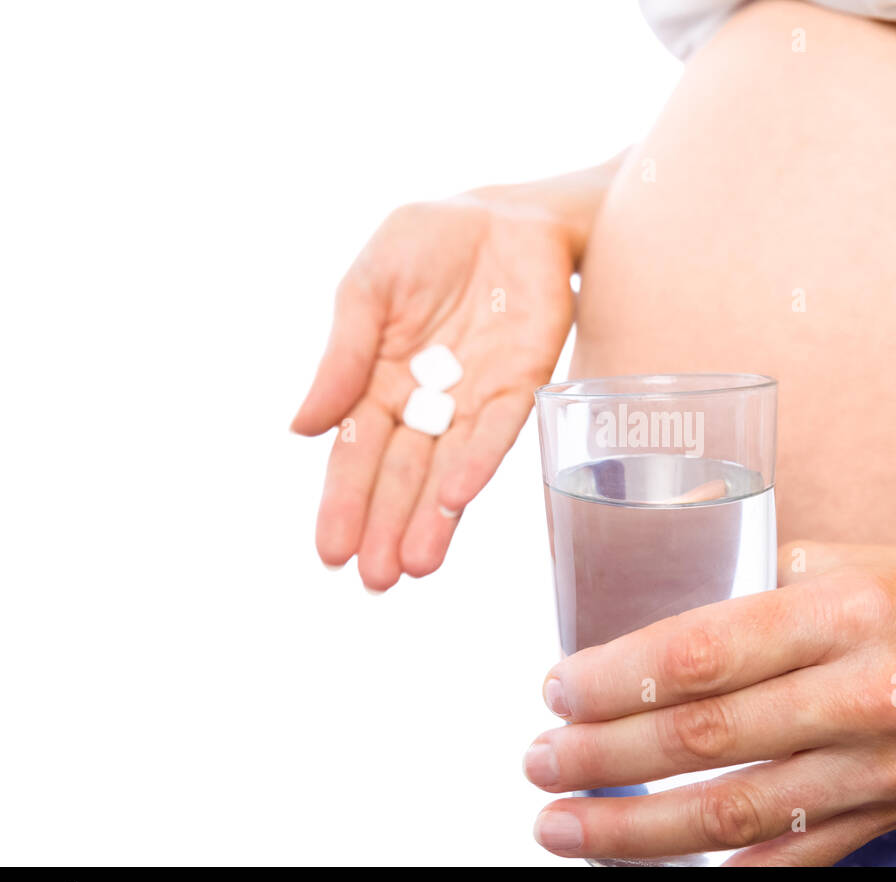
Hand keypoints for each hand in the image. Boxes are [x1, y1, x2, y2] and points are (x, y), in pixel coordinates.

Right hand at [291, 197, 575, 588]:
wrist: (505, 212)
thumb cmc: (427, 245)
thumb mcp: (368, 287)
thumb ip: (343, 354)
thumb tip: (299, 428)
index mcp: (379, 381)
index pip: (356, 453)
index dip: (344, 501)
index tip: (330, 551)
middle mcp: (427, 402)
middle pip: (402, 475)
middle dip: (387, 527)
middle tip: (375, 581)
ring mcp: (475, 397)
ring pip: (448, 468)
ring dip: (432, 518)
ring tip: (415, 566)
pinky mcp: (521, 382)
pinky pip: (497, 429)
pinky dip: (475, 463)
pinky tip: (454, 499)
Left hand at [523, 541, 895, 864]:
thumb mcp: (841, 555)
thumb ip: (748, 569)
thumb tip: (645, 577)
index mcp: (844, 611)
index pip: (704, 653)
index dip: (616, 680)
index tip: (557, 689)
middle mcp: (863, 693)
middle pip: (706, 740)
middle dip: (603, 758)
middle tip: (539, 761)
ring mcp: (879, 767)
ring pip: (736, 815)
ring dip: (635, 831)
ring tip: (562, 827)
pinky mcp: (890, 815)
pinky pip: (792, 858)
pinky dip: (717, 870)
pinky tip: (651, 868)